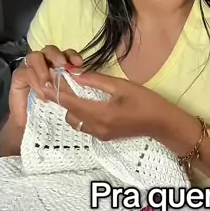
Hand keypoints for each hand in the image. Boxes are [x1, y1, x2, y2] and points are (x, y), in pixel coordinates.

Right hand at [9, 46, 82, 127]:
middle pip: (50, 50)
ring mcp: (30, 68)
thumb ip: (72, 86)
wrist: (30, 123)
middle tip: (62, 66)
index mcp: (58, 66)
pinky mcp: (19, 76)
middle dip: (57, 56)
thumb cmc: (51, 110)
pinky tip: (42, 95)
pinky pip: (26, 72)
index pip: (66, 54)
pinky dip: (34, 81)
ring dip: (43, 69)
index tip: (79, 64)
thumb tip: (81, 75)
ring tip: (48, 83)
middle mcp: (44, 63)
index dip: (72, 56)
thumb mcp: (65, 99)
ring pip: (35, 57)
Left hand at [42, 71, 166, 139]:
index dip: (55, 91)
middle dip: (63, 98)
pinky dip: (81, 114)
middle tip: (62, 82)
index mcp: (100, 113)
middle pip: (68, 113)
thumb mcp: (121, 86)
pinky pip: (84, 125)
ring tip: (75, 92)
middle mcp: (96, 127)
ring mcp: (99, 134)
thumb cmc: (145, 102)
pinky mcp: (104, 137)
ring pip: (75, 121)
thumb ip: (96, 80)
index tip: (46, 80)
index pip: (69, 102)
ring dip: (72, 108)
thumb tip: (74, 73)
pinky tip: (87, 102)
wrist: (162, 124)